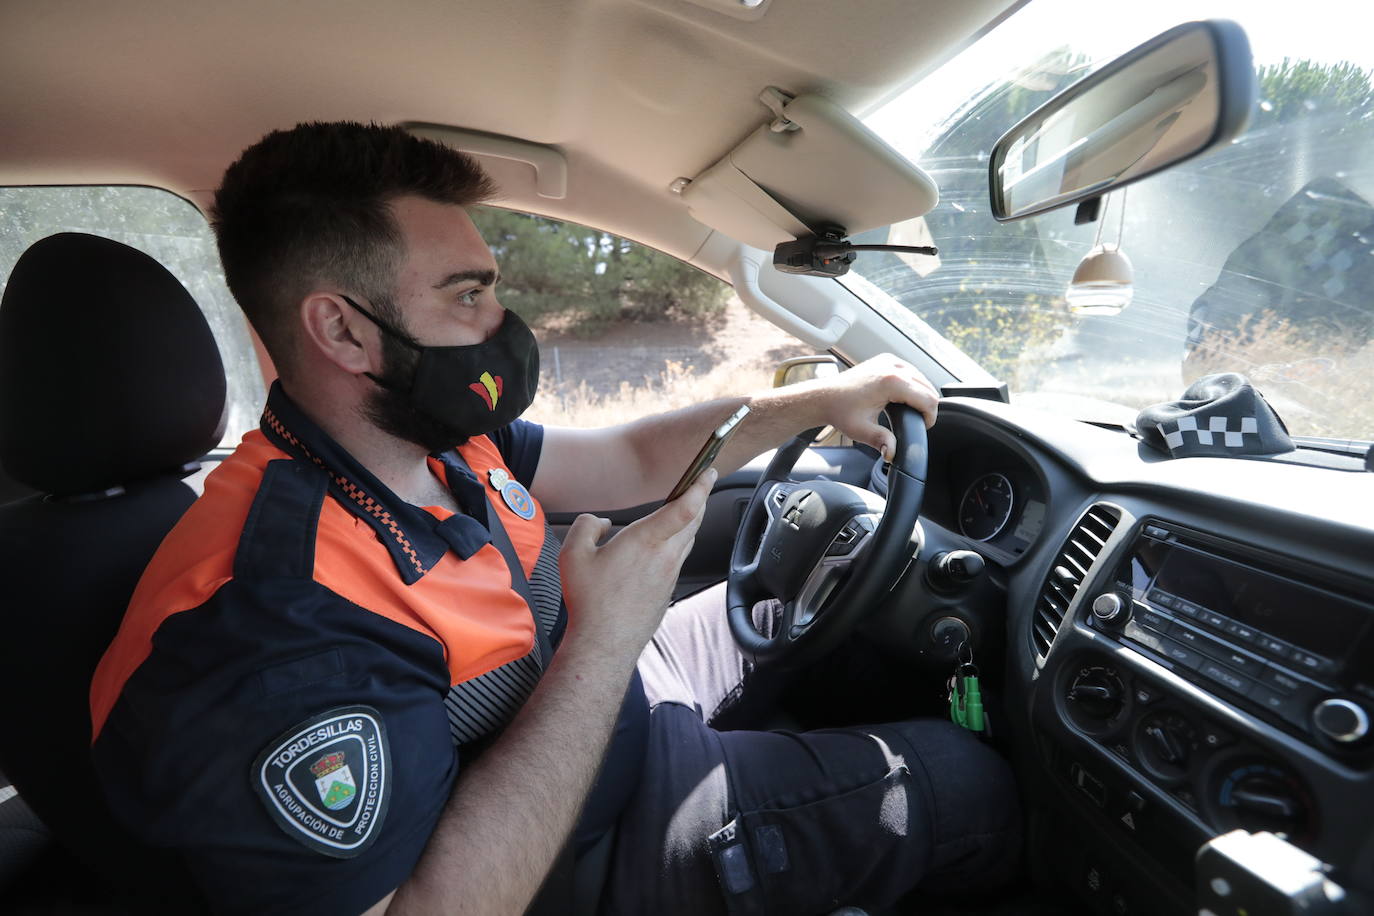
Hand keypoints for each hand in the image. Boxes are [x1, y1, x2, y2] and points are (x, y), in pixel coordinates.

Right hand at [558, 468, 714, 650]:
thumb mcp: (573, 554)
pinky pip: (679, 559)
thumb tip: (599, 523)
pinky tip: (663, 546)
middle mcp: (665, 556)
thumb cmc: (590, 601)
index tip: (708, 472)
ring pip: (688, 540)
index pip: (685, 507)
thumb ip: (586, 526)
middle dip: (699, 499)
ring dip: (690, 522)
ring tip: (682, 511)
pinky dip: (678, 544)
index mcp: (646, 540)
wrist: (605, 643)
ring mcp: (670, 575)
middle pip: (694, 521)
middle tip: (697, 485)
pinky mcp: (667, 590)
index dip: (700, 486)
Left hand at [816, 354, 938, 460]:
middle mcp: (892, 366)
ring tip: (912, 412)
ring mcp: (890, 360)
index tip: (923, 427)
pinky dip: (913, 385)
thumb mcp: (862, 430)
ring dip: (922, 395)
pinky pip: (911, 372)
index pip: (928, 399)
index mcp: (891, 382)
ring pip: (922, 378)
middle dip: (927, 407)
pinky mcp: (887, 359)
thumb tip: (892, 454)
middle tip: (917, 422)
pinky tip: (906, 398)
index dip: (930, 417)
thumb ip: (881, 441)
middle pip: (928, 387)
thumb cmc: (840, 410)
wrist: (824, 396)